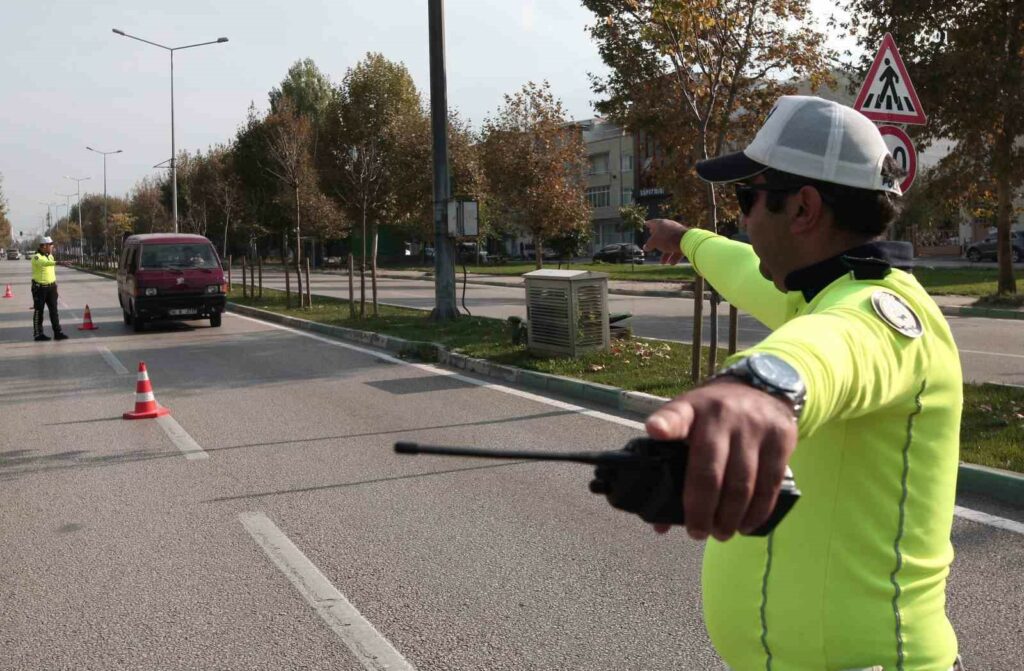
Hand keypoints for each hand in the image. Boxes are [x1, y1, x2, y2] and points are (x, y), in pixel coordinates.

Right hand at [643, 219, 688, 264]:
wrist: (685, 240)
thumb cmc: (667, 239)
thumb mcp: (654, 242)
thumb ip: (649, 244)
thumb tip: (645, 247)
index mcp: (661, 224)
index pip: (652, 223)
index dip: (648, 224)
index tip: (646, 224)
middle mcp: (670, 226)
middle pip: (661, 234)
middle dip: (657, 241)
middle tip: (652, 243)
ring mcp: (678, 233)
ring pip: (670, 243)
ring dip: (666, 254)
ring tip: (663, 262)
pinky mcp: (684, 240)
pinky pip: (677, 248)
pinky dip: (674, 255)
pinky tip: (672, 263)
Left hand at [645, 380, 797, 541]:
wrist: (762, 386)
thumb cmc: (713, 416)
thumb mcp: (689, 424)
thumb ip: (672, 464)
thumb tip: (661, 524)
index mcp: (691, 409)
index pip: (676, 415)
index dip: (665, 424)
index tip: (655, 430)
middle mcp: (721, 415)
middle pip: (710, 470)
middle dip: (702, 510)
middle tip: (697, 533)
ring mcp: (754, 426)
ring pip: (742, 483)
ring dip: (731, 517)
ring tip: (721, 534)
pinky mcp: (780, 437)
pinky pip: (770, 483)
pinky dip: (758, 511)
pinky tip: (746, 525)